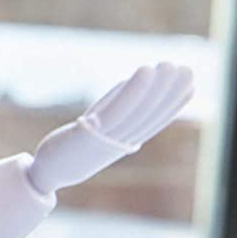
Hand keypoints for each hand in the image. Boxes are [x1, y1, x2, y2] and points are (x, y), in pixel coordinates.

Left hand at [27, 62, 192, 195]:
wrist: (46, 172)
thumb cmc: (69, 149)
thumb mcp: (95, 131)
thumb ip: (111, 109)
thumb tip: (128, 85)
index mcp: (124, 144)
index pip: (155, 123)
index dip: (174, 104)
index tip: (190, 85)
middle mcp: (120, 144)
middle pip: (150, 115)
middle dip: (170, 91)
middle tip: (186, 69)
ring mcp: (106, 140)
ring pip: (138, 111)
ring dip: (156, 87)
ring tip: (168, 65)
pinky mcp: (89, 134)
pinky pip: (116, 110)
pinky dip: (133, 90)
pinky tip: (145, 70)